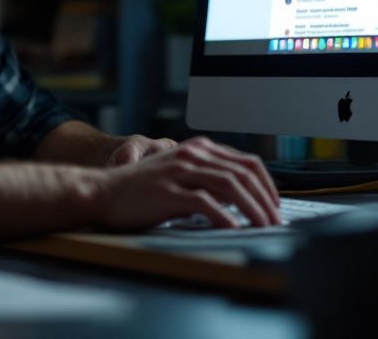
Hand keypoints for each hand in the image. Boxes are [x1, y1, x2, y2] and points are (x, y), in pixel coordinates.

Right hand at [90, 136, 281, 230]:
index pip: (246, 162)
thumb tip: (240, 199)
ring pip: (229, 185)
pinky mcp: (167, 191)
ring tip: (263, 226)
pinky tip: (234, 228)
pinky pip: (204, 202)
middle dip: (265, 199)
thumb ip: (207, 180)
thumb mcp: (179, 176)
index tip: (274, 205)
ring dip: (252, 208)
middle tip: (276, 221)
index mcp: (198, 149)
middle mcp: (192, 154)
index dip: (266, 184)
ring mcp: (179, 171)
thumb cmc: (140, 190)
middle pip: (243, 173)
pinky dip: (224, 216)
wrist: (102, 192)